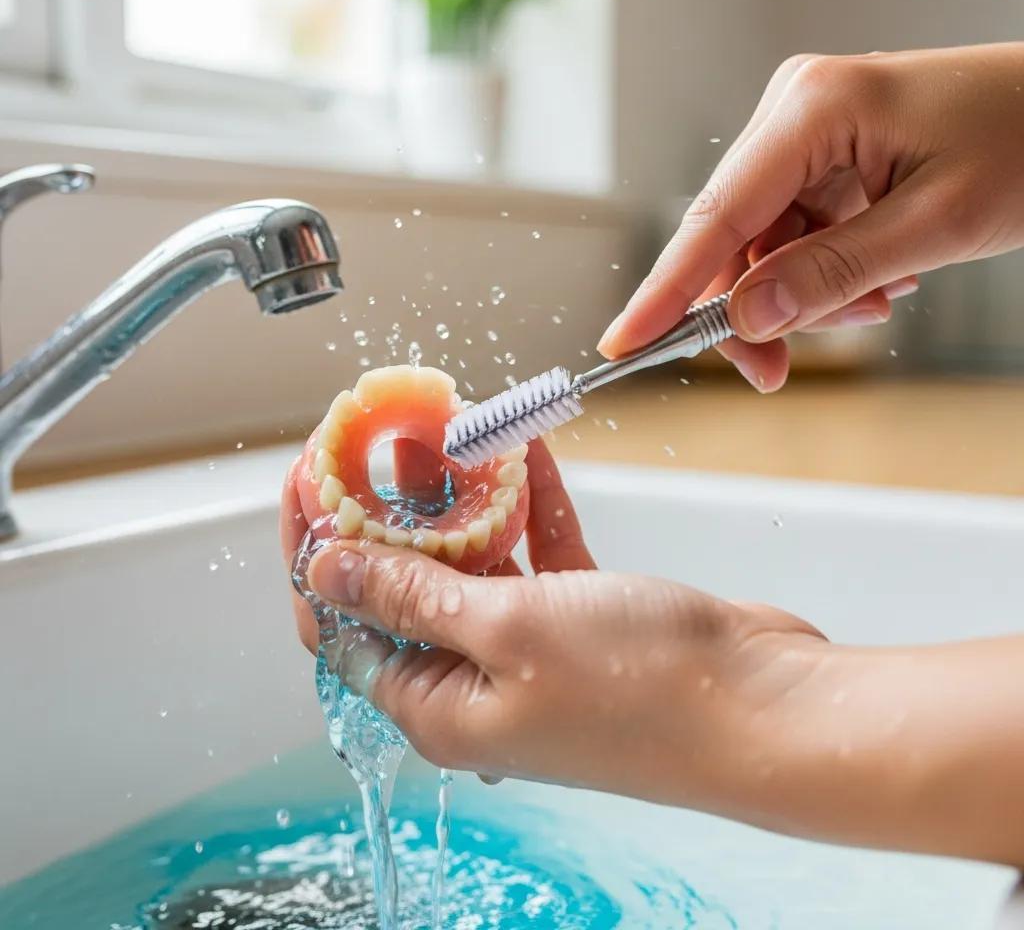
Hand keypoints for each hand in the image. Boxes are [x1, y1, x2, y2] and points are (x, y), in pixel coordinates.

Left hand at [282, 440, 1023, 865]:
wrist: (764, 705)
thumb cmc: (639, 686)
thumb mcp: (506, 628)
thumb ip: (410, 598)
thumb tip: (324, 571)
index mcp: (438, 708)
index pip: (343, 623)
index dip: (317, 551)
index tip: (311, 477)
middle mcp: (478, 684)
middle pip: (407, 587)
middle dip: (391, 511)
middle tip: (383, 438)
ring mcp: (534, 651)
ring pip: (476, 564)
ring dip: (465, 502)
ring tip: (448, 433)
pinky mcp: (585, 622)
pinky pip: (541, 555)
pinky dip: (533, 507)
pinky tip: (529, 452)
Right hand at [598, 42, 1023, 390]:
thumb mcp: (935, 224)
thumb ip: (832, 273)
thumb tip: (747, 316)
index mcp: (813, 109)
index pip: (716, 216)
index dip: (667, 291)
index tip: (624, 342)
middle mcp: (794, 113)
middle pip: (732, 239)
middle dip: (756, 308)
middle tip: (776, 371)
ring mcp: (807, 134)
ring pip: (763, 246)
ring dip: (804, 295)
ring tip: (875, 303)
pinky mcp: (824, 157)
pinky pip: (795, 235)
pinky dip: (823, 275)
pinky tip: (876, 282)